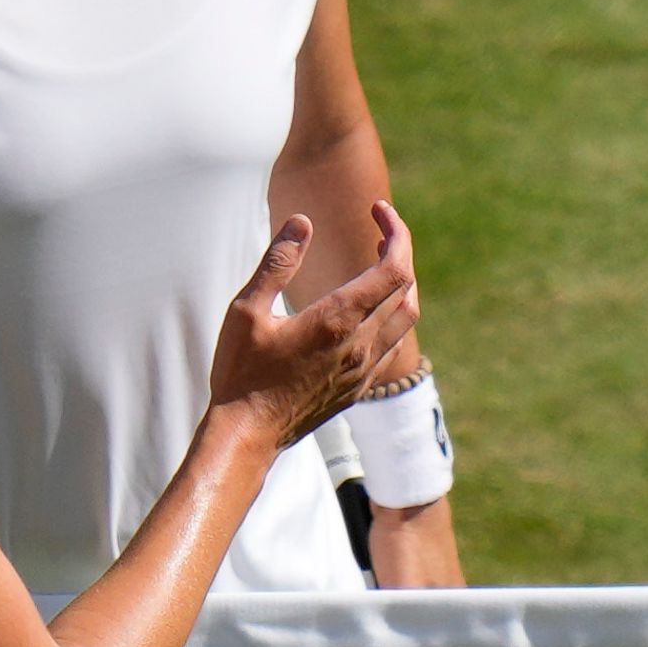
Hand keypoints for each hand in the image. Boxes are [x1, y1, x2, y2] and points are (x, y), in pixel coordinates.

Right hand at [208, 205, 418, 448]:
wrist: (247, 435)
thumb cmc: (241, 373)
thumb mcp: (246, 311)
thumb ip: (277, 263)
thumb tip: (301, 221)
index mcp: (336, 320)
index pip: (393, 267)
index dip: (396, 232)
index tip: (378, 211)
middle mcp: (360, 345)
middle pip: (406, 288)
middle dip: (400, 250)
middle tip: (381, 229)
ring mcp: (363, 370)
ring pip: (406, 319)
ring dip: (402, 285)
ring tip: (382, 264)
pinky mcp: (359, 389)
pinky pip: (393, 346)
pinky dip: (393, 316)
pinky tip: (369, 311)